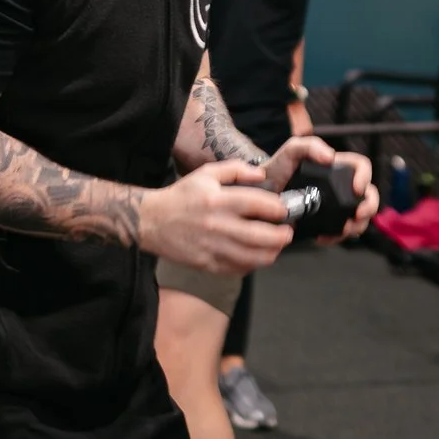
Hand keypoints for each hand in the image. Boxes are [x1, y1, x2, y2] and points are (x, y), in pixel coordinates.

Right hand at [140, 160, 291, 273]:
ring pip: (254, 257)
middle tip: (287, 231)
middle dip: (283, 235)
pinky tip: (255, 255)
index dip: (279, 208)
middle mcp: (218, 225)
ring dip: (273, 252)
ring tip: (276, 245)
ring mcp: (213, 248)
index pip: (260, 205)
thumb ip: (236, 170)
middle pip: (263, 236)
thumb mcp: (206, 174)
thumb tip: (261, 175)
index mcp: (219, 201)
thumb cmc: (180, 196)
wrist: (150, 221)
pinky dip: (253, 264)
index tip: (284, 209)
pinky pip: (239, 269)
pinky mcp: (208, 264)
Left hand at [263, 137, 379, 241]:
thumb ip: (310, 146)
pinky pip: (341, 233)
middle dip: (369, 207)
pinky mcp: (327, 223)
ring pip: (360, 218)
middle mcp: (341, 187)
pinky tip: (323, 237)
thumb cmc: (277, 169)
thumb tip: (331, 157)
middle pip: (369, 196)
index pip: (362, 167)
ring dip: (357, 226)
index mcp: (337, 167)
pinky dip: (336, 237)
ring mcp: (336, 206)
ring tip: (342, 230)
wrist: (261, 195)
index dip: (365, 177)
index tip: (357, 188)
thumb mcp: (292, 150)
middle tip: (357, 215)